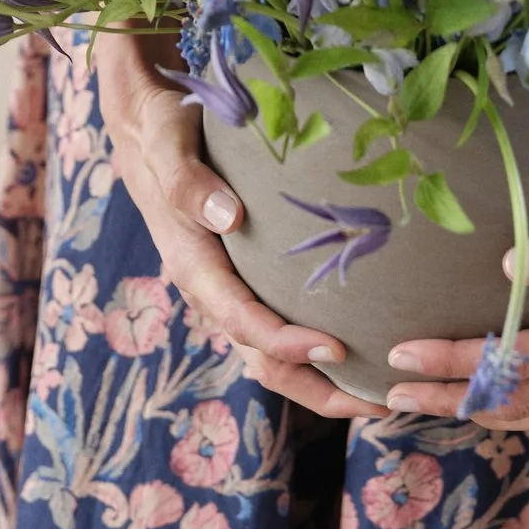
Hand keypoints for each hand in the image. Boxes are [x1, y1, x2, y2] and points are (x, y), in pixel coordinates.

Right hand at [95, 23, 372, 417]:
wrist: (146, 127)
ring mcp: (229, 288)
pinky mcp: (245, 279)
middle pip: (262, 359)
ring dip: (322, 381)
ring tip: (381, 394)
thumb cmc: (162, 133)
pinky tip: (363, 346)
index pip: (241, 319)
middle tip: (379, 400)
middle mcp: (211, 289)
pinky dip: (315, 349)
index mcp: (193, 265)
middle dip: (317, 388)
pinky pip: (279, 327)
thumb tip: (229, 217)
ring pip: (273, 355)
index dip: (285, 342)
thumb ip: (190, 183)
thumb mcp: (168, 147)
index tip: (335, 348)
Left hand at [381, 157, 528, 433]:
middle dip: (449, 399)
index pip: (507, 361)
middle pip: (512, 401)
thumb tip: (508, 266)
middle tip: (390, 395)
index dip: (450, 362)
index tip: (400, 355)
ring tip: (430, 404)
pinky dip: (519, 412)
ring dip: (480, 411)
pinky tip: (497, 400)